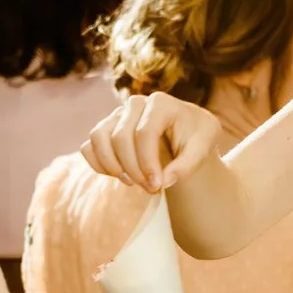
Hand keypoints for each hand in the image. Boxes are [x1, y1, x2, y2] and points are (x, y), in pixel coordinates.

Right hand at [79, 95, 222, 191]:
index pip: (144, 133)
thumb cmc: (197, 138)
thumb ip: (187, 164)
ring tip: (132, 182)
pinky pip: (89, 146)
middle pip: (120, 138)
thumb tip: (163, 181)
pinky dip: (99, 165)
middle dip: (133, 169)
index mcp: (161, 103)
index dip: (147, 163)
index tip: (158, 185)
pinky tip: (119, 176)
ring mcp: (117, 115)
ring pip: (98, 138)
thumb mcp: (203, 148)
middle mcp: (135, 104)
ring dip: (112, 166)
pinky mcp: (106, 128)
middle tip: (150, 188)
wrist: (187, 133)